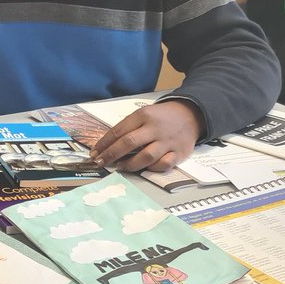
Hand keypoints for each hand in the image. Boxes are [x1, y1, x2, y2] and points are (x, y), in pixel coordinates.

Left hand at [89, 101, 204, 171]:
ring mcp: (168, 141)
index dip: (104, 143)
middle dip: (111, 154)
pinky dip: (152, 168)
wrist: (190, 115)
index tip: (94, 152)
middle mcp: (155, 128)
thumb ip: (128, 128)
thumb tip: (107, 146)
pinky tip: (143, 169)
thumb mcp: (143, 115)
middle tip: (100, 162)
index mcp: (143, 115)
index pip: (119, 130)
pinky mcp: (179, 153)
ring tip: (119, 167)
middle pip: (129, 142)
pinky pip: (164, 164)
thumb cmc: (160, 117)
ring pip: (146, 156)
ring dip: (130, 164)